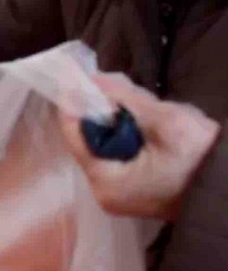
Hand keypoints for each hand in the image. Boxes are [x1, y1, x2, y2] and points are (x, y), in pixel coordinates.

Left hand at [61, 74, 219, 220]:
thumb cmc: (201, 157)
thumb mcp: (167, 121)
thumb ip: (126, 100)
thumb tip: (94, 80)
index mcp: (106, 181)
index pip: (75, 137)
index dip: (73, 105)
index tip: (71, 77)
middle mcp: (105, 191)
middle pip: (90, 140)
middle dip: (99, 108)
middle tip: (108, 81)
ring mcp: (121, 192)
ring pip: (105, 144)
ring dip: (115, 117)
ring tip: (127, 92)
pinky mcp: (135, 188)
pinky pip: (120, 154)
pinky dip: (126, 131)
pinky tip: (138, 112)